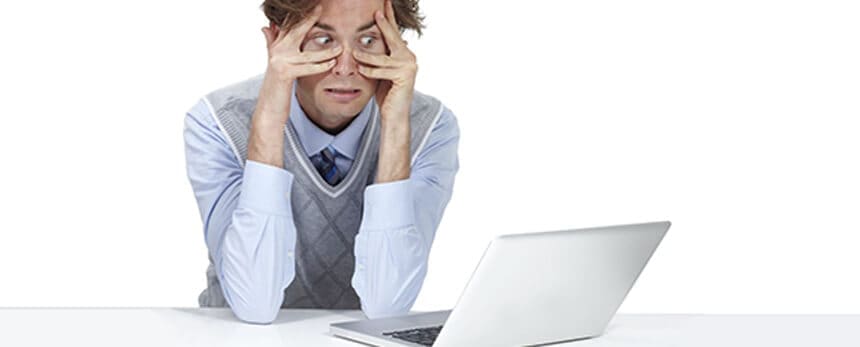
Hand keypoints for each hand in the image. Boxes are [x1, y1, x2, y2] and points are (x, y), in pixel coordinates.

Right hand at [261, 5, 342, 82]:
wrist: (268, 106)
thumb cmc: (276, 86)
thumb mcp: (275, 63)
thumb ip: (272, 43)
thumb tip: (266, 27)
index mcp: (276, 46)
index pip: (289, 26)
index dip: (301, 16)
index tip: (313, 7)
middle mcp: (276, 51)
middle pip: (296, 31)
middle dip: (309, 20)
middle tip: (321, 9)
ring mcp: (279, 61)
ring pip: (308, 54)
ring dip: (326, 52)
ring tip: (340, 48)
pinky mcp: (284, 73)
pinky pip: (306, 67)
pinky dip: (320, 66)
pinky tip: (331, 64)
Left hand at [352, 0, 417, 121]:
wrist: (394, 115)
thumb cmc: (386, 94)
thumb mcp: (378, 71)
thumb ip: (376, 57)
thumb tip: (362, 43)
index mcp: (403, 53)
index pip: (393, 32)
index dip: (387, 17)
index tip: (383, 2)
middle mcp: (409, 57)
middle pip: (392, 36)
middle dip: (384, 22)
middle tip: (376, 8)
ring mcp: (409, 66)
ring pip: (382, 57)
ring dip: (366, 55)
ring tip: (352, 52)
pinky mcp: (404, 76)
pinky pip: (382, 70)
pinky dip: (370, 70)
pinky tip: (361, 70)